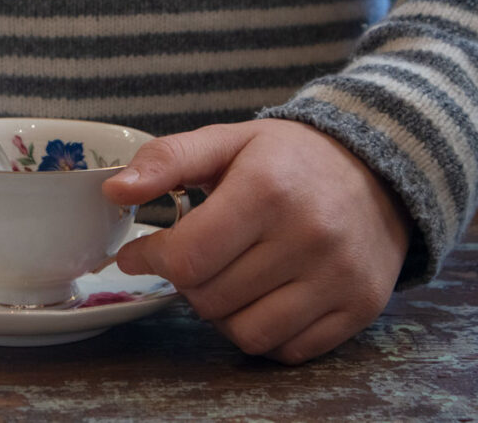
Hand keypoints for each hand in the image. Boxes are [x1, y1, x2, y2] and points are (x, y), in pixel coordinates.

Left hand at [102, 119, 411, 363]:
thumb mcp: (226, 140)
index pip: (188, 256)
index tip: (140, 251)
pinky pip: (288, 349)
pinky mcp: (359, 307)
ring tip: (227, 277)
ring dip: (221, 312)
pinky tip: (260, 296)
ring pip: (245, 333)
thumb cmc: (288, 157)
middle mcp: (309, 237)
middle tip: (195, 256)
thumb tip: (114, 190)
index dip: (151, 258)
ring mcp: (338, 278)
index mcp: (268, 190)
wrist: (377, 170)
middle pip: (210, 297)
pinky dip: (262, 332)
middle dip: (187, 280)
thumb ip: (166, 160)